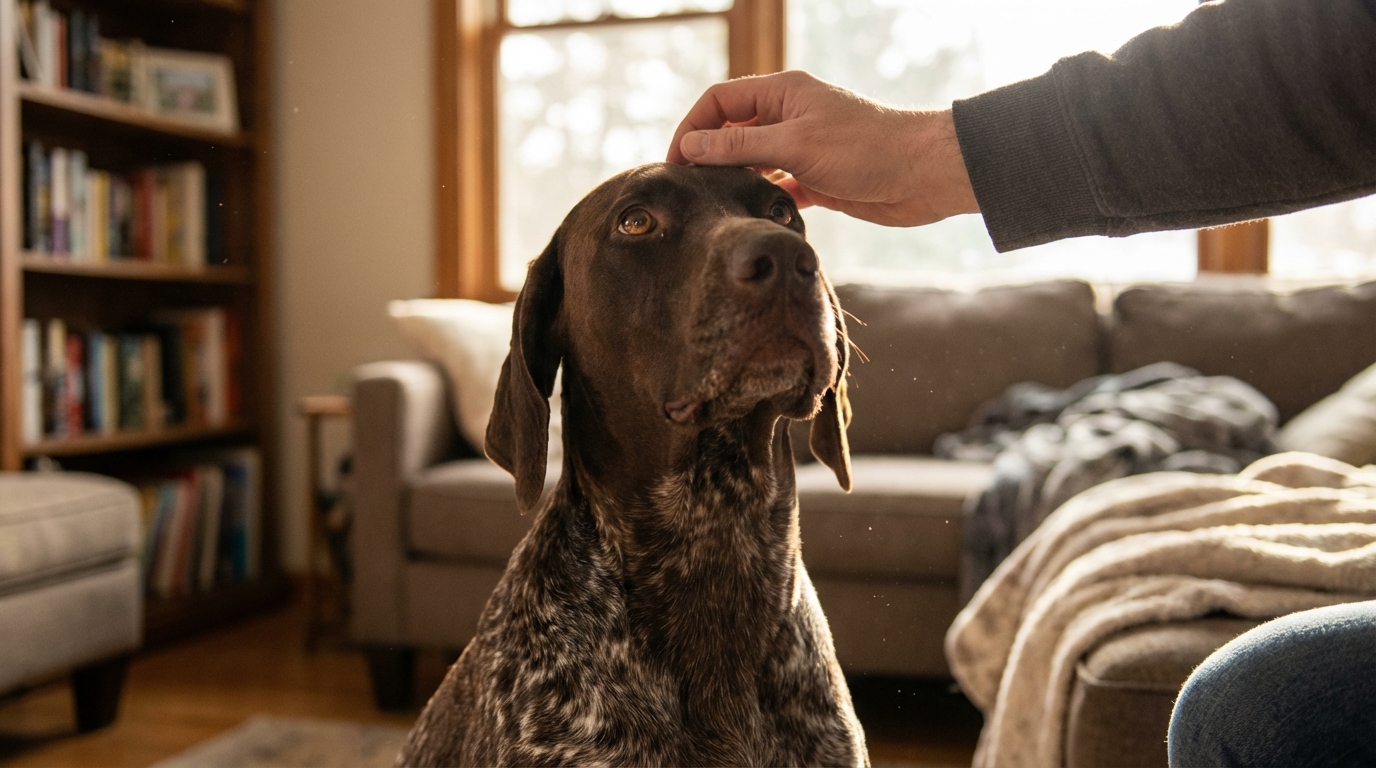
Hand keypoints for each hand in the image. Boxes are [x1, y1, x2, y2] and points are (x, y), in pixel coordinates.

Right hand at [667, 71, 979, 226]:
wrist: (924, 175)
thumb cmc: (866, 148)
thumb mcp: (795, 144)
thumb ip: (740, 146)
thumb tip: (691, 146)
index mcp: (783, 92)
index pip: (720, 101)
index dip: (692, 127)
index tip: (674, 162)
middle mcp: (790, 116)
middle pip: (733, 131)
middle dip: (708, 156)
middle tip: (688, 191)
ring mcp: (803, 148)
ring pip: (753, 162)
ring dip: (734, 180)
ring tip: (714, 207)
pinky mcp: (817, 179)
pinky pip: (777, 188)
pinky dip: (762, 200)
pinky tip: (751, 219)